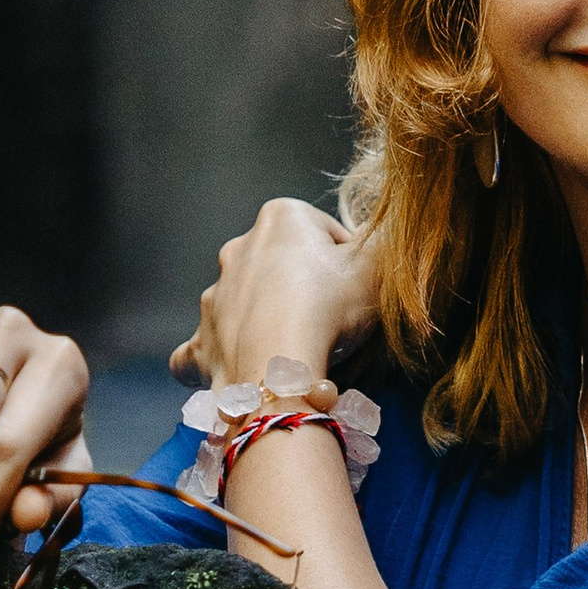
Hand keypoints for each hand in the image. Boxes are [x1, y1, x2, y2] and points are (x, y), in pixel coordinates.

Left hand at [170, 200, 377, 390]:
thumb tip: (383, 239)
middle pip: (282, 266)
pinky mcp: (202, 342)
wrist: (278, 368)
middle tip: (333, 321)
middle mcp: (238, 248)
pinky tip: (232, 369)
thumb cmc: (330, 308)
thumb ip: (385, 242)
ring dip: (265, 320)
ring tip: (295, 349)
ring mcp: (215, 297)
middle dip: (305, 288)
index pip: (327, 234)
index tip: (361, 291)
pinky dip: (217, 356)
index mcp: (281, 219)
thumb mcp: (378, 265)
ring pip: (243, 303)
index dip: (351, 263)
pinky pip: (203, 347)